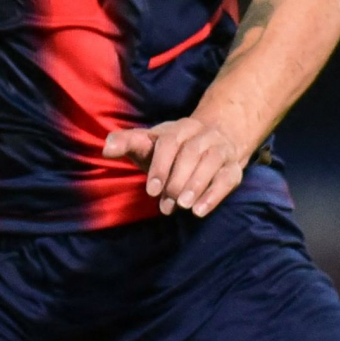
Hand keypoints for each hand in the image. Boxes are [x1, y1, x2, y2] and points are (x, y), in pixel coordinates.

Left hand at [106, 116, 248, 216]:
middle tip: (165, 205)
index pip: (169, 142)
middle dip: (177, 180)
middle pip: (190, 153)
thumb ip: (128, 143)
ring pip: (211, 162)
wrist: (217, 138)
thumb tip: (106, 148)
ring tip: (183, 207)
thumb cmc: (173, 148)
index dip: (160, 166)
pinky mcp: (233, 167)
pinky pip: (227, 178)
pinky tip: (199, 211)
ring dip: (196, 185)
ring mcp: (220, 149)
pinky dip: (214, 195)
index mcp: (178, 128)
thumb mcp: (150, 143)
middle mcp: (202, 135)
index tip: (151, 190)